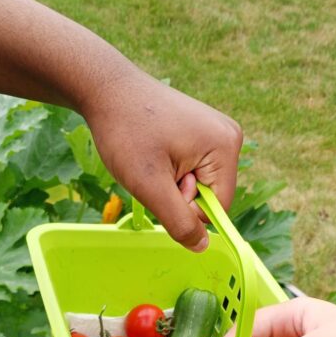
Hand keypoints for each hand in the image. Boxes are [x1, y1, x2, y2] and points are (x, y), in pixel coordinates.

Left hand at [85, 68, 241, 251]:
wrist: (106, 88)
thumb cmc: (125, 132)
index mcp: (226, 146)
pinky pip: (192, 169)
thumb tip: (202, 247)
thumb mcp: (150, 186)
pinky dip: (170, 170)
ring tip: (151, 156)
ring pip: (198, 184)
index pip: (218, 207)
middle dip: (177, 193)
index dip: (185, 208)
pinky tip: (154, 150)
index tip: (160, 182)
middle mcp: (229, 137)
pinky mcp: (202, 131)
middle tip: (152, 167)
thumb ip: (179, 221)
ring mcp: (216, 131)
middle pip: (209, 195)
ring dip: (171, 183)